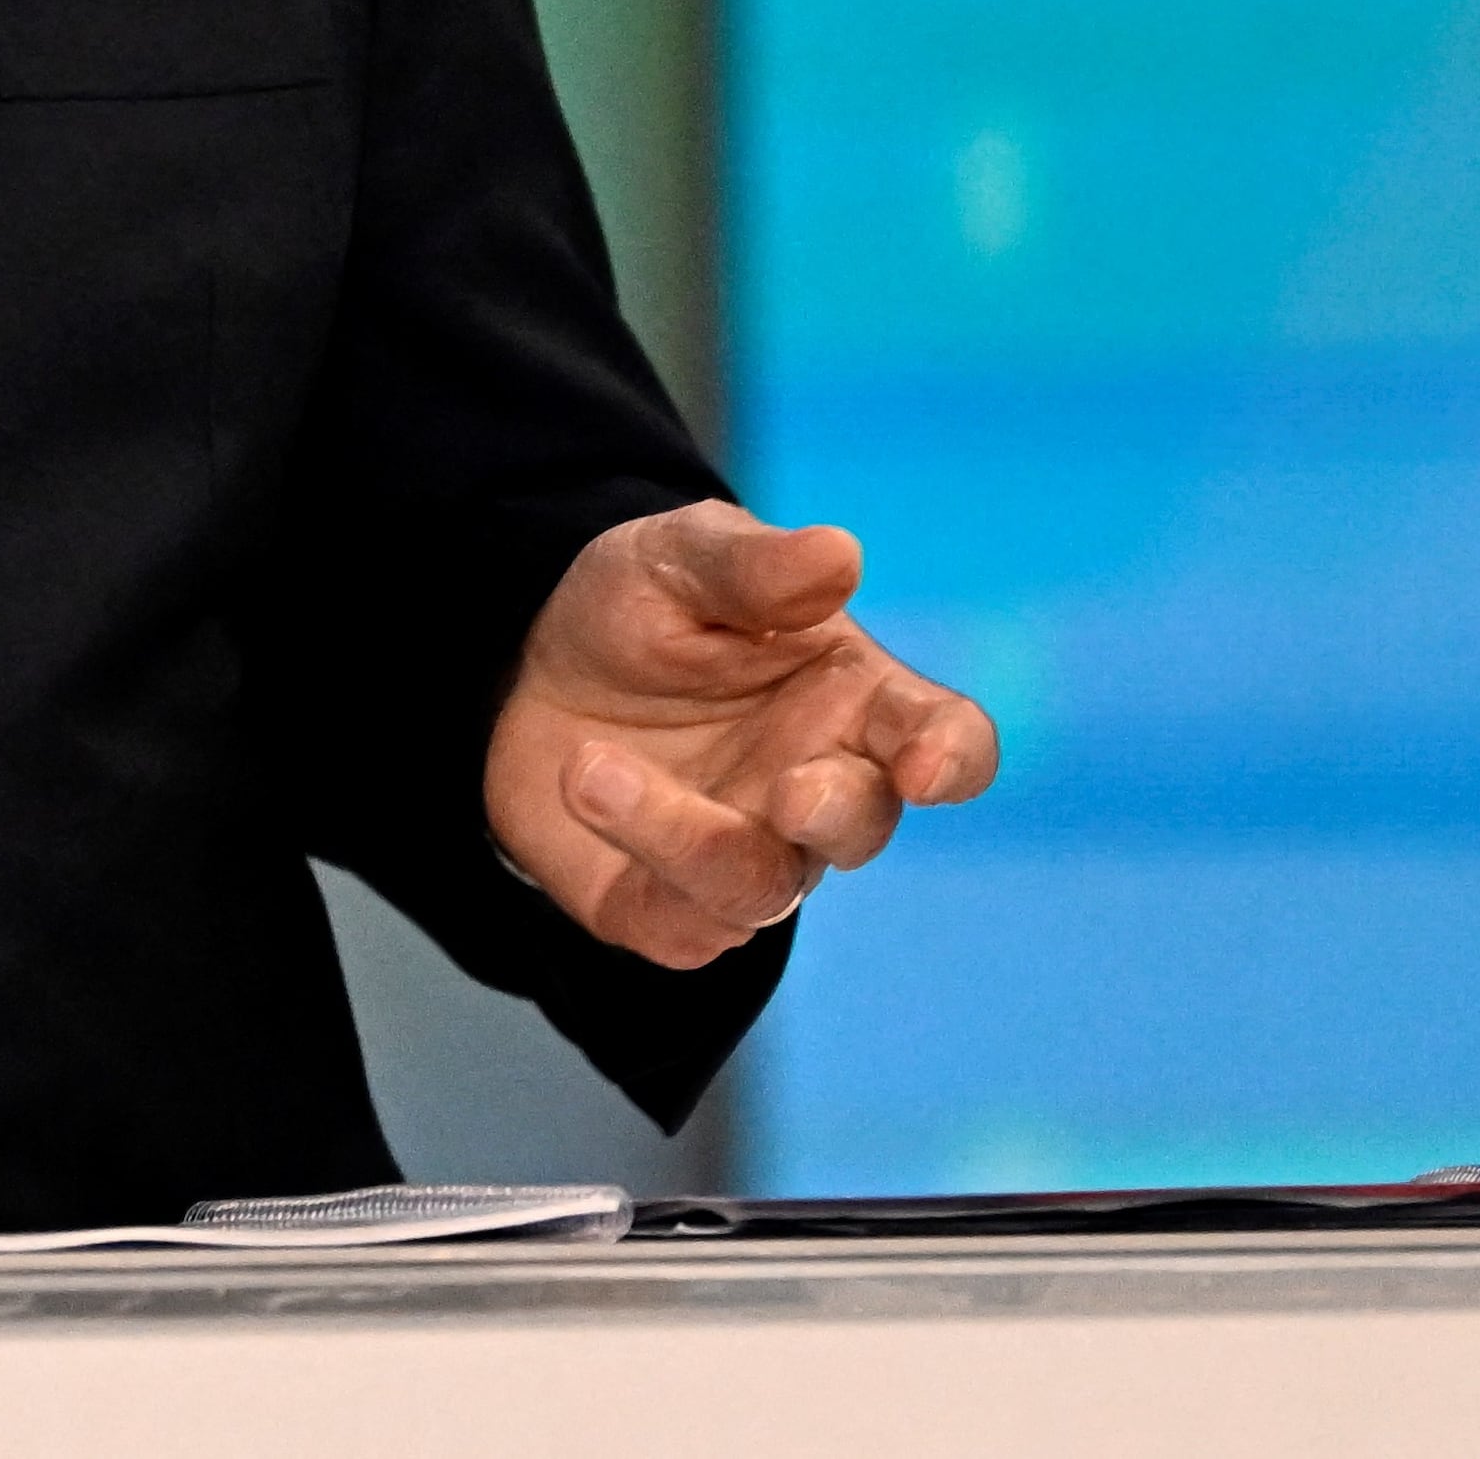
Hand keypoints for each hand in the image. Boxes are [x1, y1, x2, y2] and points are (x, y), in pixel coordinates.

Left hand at [486, 502, 996, 967]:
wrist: (527, 667)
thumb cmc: (640, 609)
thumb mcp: (678, 559)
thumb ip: (754, 567)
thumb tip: (840, 553)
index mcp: (855, 699)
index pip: (944, 739)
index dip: (952, 757)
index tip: (928, 767)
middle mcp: (819, 788)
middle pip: (862, 824)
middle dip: (834, 812)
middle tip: (790, 789)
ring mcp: (752, 856)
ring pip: (763, 885)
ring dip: (688, 838)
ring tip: (589, 770)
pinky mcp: (672, 908)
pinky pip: (683, 925)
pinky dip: (637, 873)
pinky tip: (580, 796)